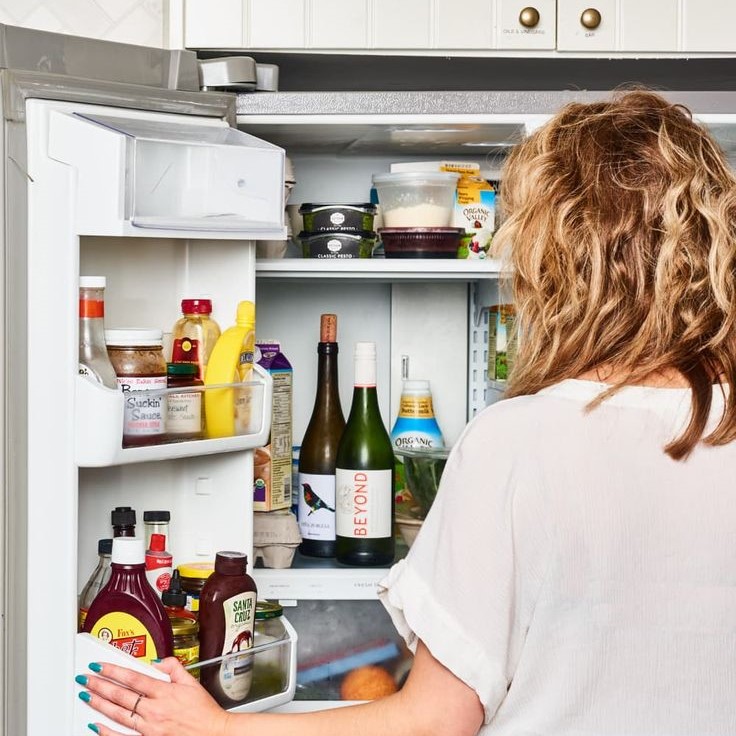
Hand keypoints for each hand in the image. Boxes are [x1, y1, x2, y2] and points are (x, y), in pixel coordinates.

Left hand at [78, 657, 232, 735]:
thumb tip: (157, 662)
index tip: (100, 666)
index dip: (114, 671)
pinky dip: (107, 732)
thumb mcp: (192, 682)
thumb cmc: (203, 712)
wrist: (212, 734)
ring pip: (118, 714)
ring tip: (87, 695)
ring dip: (99, 704)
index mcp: (165, 692)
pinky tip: (96, 726)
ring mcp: (149, 728)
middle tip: (86, 678)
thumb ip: (174, 668)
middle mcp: (154, 710)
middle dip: (100, 685)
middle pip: (121, 695)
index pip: (133, 678)